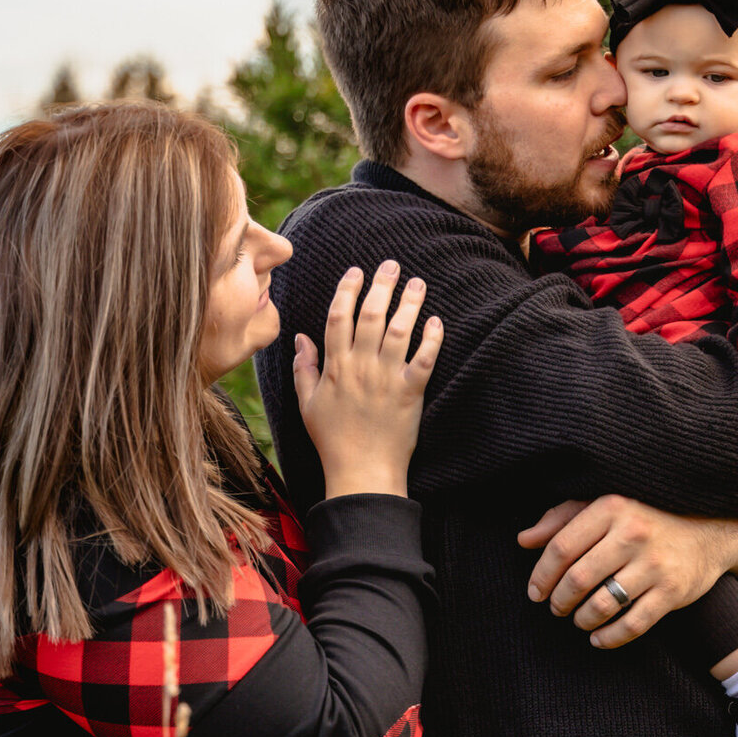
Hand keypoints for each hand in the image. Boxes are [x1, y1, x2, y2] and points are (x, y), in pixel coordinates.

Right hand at [293, 261, 442, 497]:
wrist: (361, 472)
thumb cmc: (333, 440)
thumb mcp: (308, 403)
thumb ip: (304, 368)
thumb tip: (300, 337)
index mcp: (335, 368)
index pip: (339, 318)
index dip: (347, 290)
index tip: (356, 271)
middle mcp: (360, 368)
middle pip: (371, 316)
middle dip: (381, 286)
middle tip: (392, 265)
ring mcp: (386, 380)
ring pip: (399, 331)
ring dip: (409, 304)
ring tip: (418, 283)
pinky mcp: (410, 394)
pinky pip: (424, 360)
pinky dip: (432, 339)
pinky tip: (437, 320)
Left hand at [518, 496, 737, 648]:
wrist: (709, 533)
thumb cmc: (645, 519)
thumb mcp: (605, 508)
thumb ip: (562, 519)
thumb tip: (524, 540)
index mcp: (612, 507)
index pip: (562, 547)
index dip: (541, 575)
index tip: (535, 592)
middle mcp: (633, 533)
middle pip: (578, 579)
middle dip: (559, 601)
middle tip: (556, 608)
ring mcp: (655, 564)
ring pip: (602, 605)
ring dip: (582, 620)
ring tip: (579, 620)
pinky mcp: (673, 592)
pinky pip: (633, 625)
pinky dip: (609, 638)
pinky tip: (598, 638)